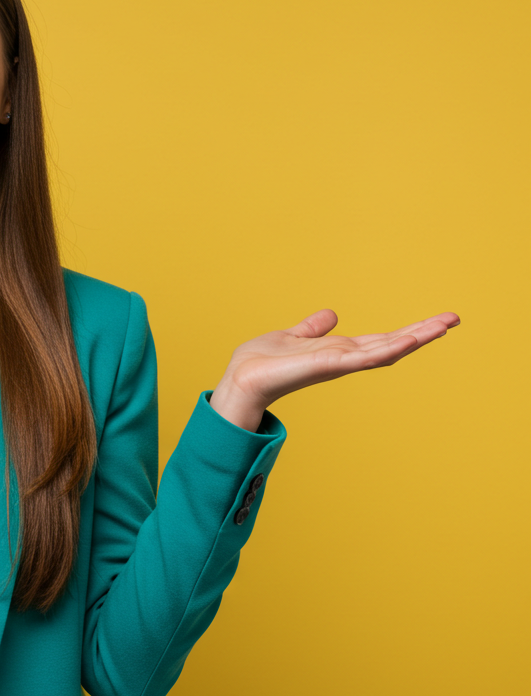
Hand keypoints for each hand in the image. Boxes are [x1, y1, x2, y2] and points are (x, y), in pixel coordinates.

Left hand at [209, 308, 460, 431]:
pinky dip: (386, 349)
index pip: (381, 339)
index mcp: (338, 350)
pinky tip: (407, 340)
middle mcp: (344, 358)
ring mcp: (339, 364)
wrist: (241, 379)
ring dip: (414, 338)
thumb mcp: (291, 336)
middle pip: (391, 344)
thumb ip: (312, 329)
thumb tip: (331, 315)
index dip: (408, 330)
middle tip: (454, 319)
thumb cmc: (261, 363)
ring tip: (443, 326)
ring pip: (385, 350)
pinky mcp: (327, 366)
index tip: (437, 320)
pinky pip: (363, 358)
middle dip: (423, 332)